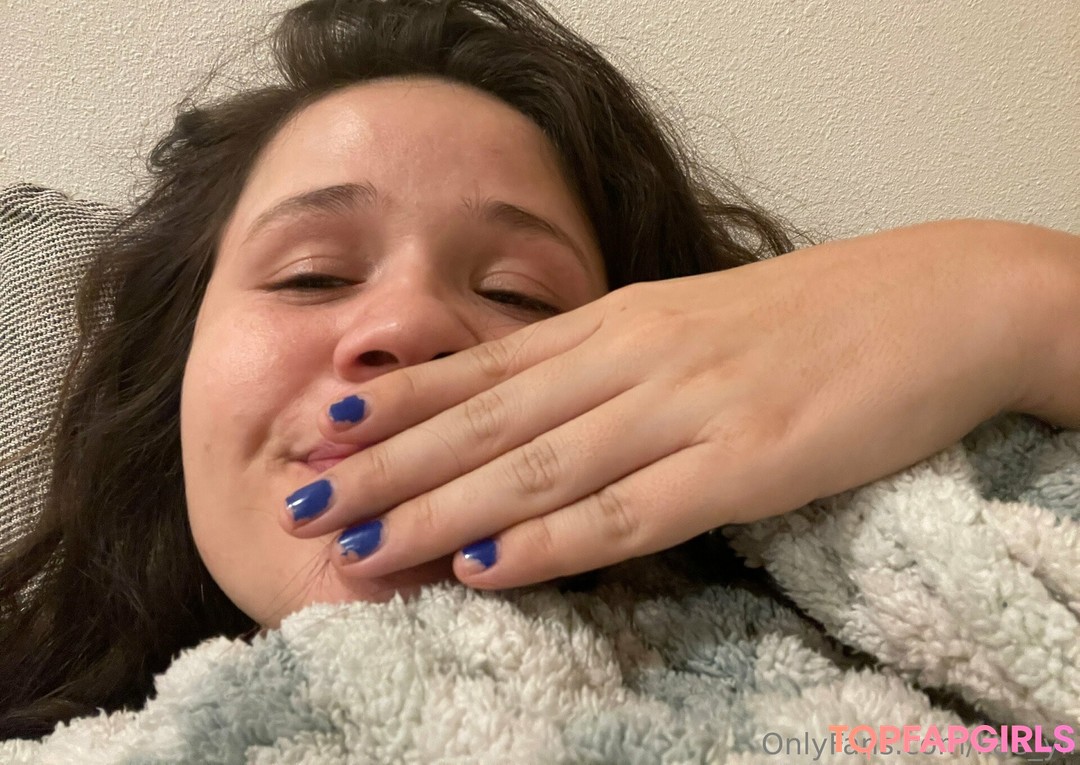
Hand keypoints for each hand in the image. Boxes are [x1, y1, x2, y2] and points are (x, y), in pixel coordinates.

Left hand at [281, 221, 1030, 588]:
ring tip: (358, 545)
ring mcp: (688, 407)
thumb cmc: (815, 317)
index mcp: (623, 322)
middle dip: (386, 465)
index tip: (322, 428)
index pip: (486, 364)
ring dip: (439, 509)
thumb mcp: (695, 321)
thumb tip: (546, 403)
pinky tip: (486, 565)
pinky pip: (629, 509)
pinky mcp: (747, 459)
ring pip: (537, 465)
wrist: (938, 298)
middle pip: (488, 418)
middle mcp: (635, 357)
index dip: (399, 400)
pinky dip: (550, 541)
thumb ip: (618, 360)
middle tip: (303, 499)